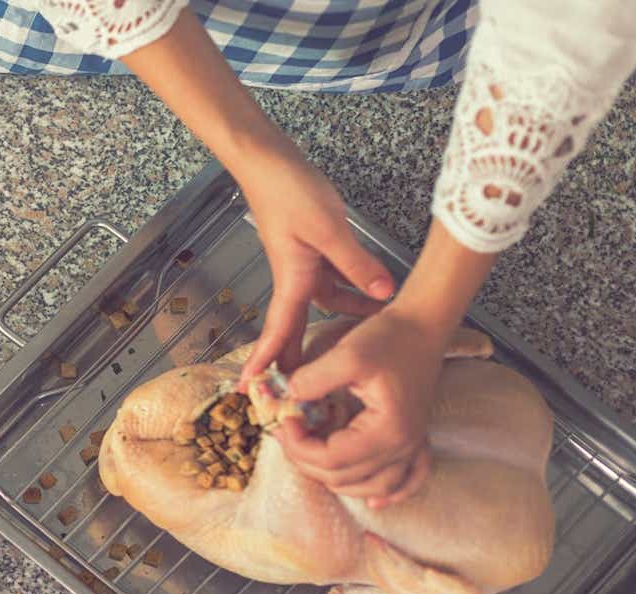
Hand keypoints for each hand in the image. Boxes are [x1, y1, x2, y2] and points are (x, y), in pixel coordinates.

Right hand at [234, 138, 395, 384]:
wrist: (269, 160)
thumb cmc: (288, 191)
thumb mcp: (329, 229)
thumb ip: (358, 264)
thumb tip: (383, 295)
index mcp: (292, 280)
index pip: (278, 332)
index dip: (266, 363)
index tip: (251, 390)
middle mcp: (294, 278)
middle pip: (299, 326)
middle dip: (302, 355)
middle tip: (309, 385)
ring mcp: (302, 264)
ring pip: (324, 302)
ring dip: (343, 317)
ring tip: (372, 330)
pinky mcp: (311, 249)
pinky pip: (332, 280)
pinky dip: (349, 289)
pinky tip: (372, 289)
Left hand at [272, 308, 445, 507]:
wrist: (423, 325)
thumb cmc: (390, 336)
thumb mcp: (347, 353)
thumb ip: (312, 380)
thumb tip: (285, 400)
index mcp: (387, 430)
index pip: (330, 459)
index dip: (297, 445)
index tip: (282, 419)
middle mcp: (404, 446)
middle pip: (344, 478)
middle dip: (306, 459)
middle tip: (286, 430)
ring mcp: (412, 446)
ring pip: (370, 487)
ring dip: (335, 479)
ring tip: (310, 454)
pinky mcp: (414, 440)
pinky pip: (407, 482)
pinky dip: (388, 494)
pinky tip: (372, 501)